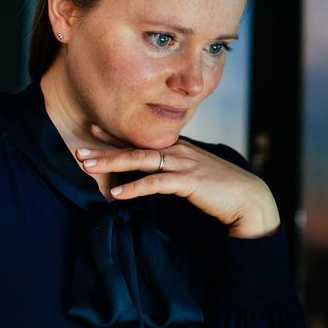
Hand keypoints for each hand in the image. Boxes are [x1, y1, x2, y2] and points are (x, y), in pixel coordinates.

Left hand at [76, 126, 280, 238]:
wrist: (248, 197)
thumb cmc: (222, 190)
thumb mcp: (196, 175)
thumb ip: (176, 173)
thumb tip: (158, 178)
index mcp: (179, 148)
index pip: (142, 139)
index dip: (116, 135)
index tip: (92, 130)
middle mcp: (178, 151)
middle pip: (135, 147)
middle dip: (104, 149)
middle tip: (78, 151)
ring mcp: (183, 164)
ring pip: (140, 160)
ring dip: (111, 162)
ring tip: (87, 166)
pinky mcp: (188, 181)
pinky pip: (155, 183)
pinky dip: (134, 188)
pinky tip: (115, 194)